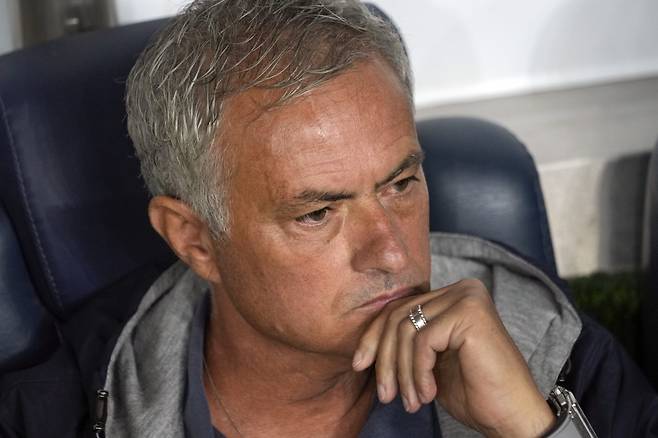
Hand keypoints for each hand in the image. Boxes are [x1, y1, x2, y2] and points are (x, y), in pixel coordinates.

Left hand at [352, 279, 554, 437]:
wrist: (512, 417)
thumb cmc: (475, 391)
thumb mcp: (429, 361)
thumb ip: (407, 341)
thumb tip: (365, 343)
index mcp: (452, 295)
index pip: (398, 308)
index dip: (373, 338)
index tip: (359, 365)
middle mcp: (462, 288)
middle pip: (398, 316)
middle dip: (385, 359)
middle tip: (386, 395)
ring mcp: (467, 297)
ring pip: (406, 330)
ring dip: (402, 373)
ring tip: (411, 402)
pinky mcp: (470, 313)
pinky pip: (423, 341)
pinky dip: (418, 372)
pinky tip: (428, 394)